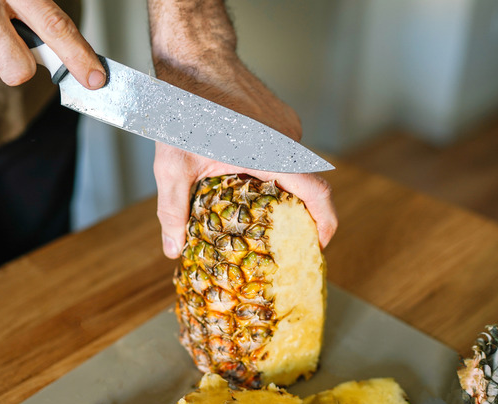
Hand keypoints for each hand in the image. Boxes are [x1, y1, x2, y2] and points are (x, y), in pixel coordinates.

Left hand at [152, 57, 337, 258]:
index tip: (318, 245)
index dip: (324, 223)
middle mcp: (286, 138)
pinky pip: (283, 150)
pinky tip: (241, 173)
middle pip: (303, 184)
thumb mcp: (172, 166)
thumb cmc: (182, 107)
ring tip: (248, 203)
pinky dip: (269, 167)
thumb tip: (174, 249)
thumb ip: (174, 211)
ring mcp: (287, 124)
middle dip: (292, 213)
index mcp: (270, 152)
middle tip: (272, 236)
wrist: (193, 59)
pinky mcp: (281, 116)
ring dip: (276, 187)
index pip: (316, 193)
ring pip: (290, 167)